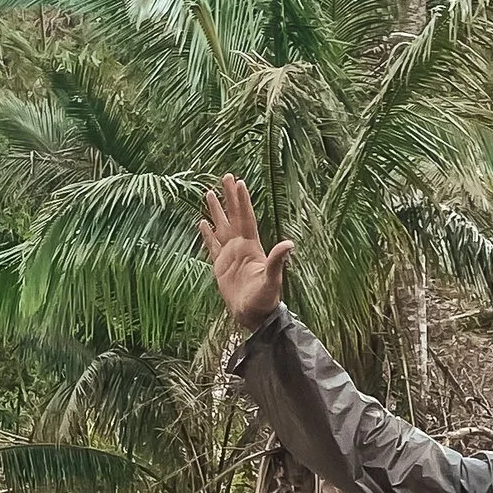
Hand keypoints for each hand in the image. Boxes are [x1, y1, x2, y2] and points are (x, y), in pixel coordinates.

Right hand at [199, 174, 292, 330]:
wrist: (253, 316)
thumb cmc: (265, 300)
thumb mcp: (272, 280)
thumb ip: (277, 261)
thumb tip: (290, 243)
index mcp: (251, 247)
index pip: (245, 218)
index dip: (242, 201)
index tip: (239, 182)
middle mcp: (240, 247)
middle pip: (233, 216)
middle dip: (230, 197)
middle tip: (225, 176)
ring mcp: (230, 256)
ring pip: (221, 227)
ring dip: (216, 211)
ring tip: (209, 193)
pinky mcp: (219, 267)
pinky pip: (211, 246)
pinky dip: (207, 234)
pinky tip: (202, 223)